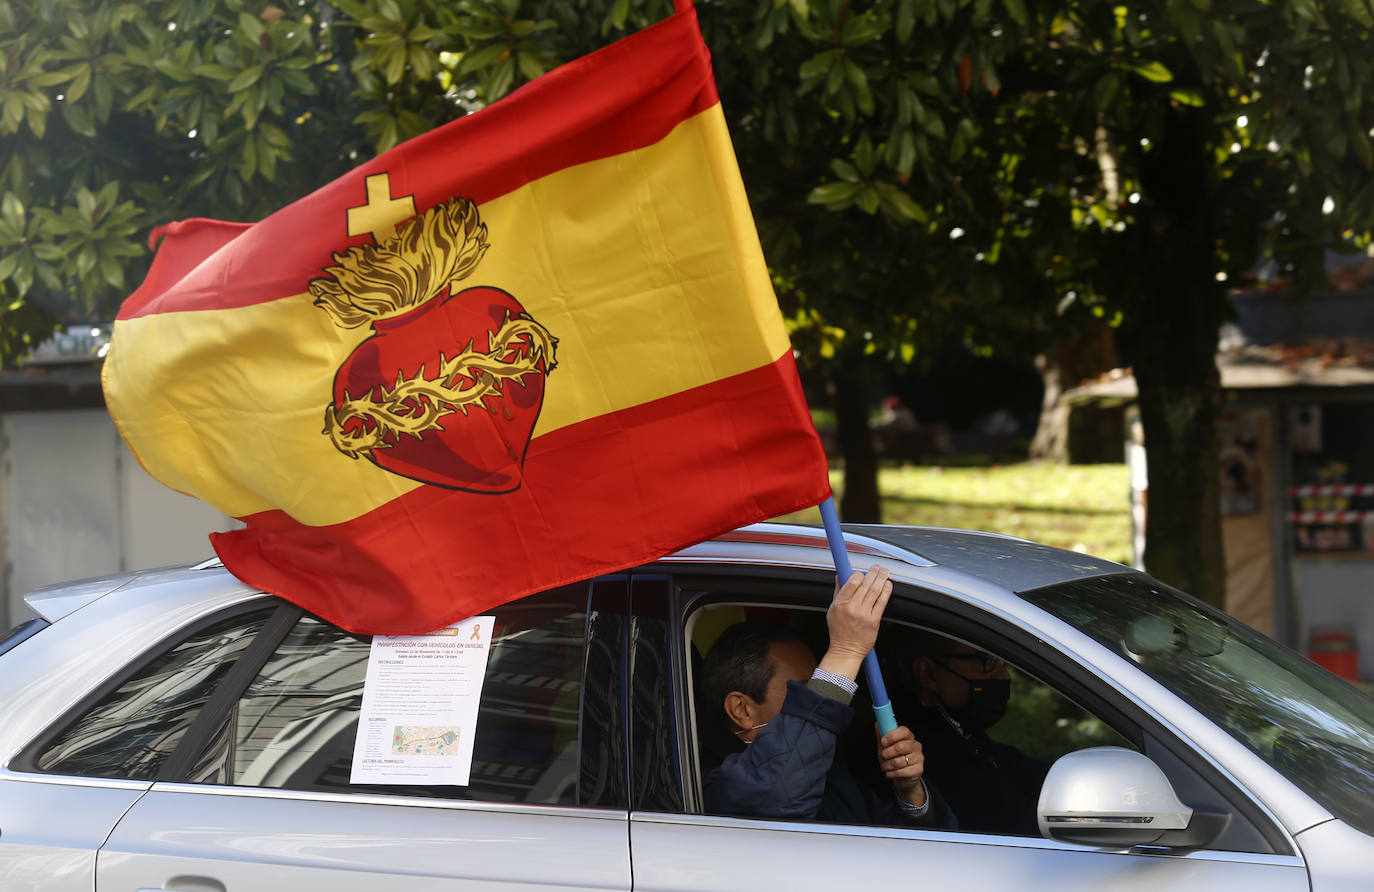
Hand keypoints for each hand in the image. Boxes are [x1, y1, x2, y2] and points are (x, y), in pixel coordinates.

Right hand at [816, 565, 891, 680]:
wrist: (846, 651)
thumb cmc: (838, 632)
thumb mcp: (832, 610)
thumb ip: (837, 592)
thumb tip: (839, 577)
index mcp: (840, 603)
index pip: (852, 581)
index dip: (859, 574)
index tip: (862, 572)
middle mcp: (852, 607)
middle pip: (865, 584)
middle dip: (873, 572)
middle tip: (877, 567)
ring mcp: (864, 614)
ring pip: (875, 591)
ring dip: (881, 578)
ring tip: (885, 571)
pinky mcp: (874, 621)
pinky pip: (881, 602)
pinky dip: (886, 591)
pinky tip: (888, 585)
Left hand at [878, 725, 926, 807]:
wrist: (902, 778)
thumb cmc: (893, 759)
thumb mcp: (885, 747)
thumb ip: (882, 735)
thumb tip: (878, 724)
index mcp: (909, 737)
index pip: (904, 731)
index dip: (892, 736)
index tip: (883, 741)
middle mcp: (916, 746)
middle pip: (901, 746)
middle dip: (887, 753)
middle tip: (883, 756)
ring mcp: (919, 758)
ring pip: (899, 761)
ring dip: (887, 765)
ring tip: (886, 766)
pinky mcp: (918, 770)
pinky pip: (901, 772)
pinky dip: (891, 773)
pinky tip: (891, 773)